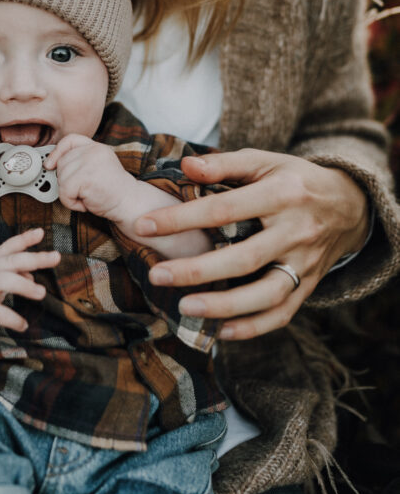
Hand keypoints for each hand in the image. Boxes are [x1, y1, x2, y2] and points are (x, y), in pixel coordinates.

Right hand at [0, 227, 60, 340]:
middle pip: (10, 261)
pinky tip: (23, 325)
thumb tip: (32, 273)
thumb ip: (12, 275)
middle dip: (34, 258)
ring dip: (24, 285)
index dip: (23, 239)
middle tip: (56, 257)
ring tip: (42, 294)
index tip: (41, 232)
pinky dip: (12, 319)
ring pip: (2, 281)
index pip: (7, 248)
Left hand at [44, 135, 133, 217]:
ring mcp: (89, 162)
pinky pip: (64, 192)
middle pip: (62, 163)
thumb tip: (52, 165)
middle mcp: (93, 151)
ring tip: (88, 196)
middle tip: (84, 190)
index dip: (57, 152)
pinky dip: (72, 203)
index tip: (50, 164)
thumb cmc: (112, 191)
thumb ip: (79, 162)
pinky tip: (87, 202)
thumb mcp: (96, 169)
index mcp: (96, 147)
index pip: (70, 140)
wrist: (129, 204)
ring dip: (70, 194)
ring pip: (61, 179)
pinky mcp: (85, 177)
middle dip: (67, 181)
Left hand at [134, 149, 368, 339]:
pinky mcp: (310, 286)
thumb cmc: (293, 180)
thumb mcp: (264, 162)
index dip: (182, 219)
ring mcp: (306, 263)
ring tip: (184, 308)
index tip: (144, 226)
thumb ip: (224, 164)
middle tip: (156, 275)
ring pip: (267, 294)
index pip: (225, 209)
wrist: (349, 205)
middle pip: (245, 258)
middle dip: (198, 270)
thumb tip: (185, 166)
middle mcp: (297, 231)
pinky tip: (218, 331)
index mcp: (283, 194)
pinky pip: (282, 314)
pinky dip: (251, 328)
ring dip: (224, 306)